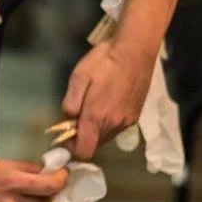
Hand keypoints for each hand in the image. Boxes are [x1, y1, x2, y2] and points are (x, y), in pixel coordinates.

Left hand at [61, 41, 153, 159]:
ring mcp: (127, 121)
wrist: (135, 50)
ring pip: (106, 137)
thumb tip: (68, 119)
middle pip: (94, 144)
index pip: (83, 151)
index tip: (65, 134)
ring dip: (96, 129)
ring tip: (93, 105)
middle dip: (83, 135)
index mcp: (97, 116)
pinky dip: (108, 122)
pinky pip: (117, 128)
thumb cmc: (103, 61)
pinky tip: (108, 102)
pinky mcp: (136, 116)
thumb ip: (70, 103)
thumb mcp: (78, 77)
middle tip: (78, 114)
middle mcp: (114, 124)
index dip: (71, 148)